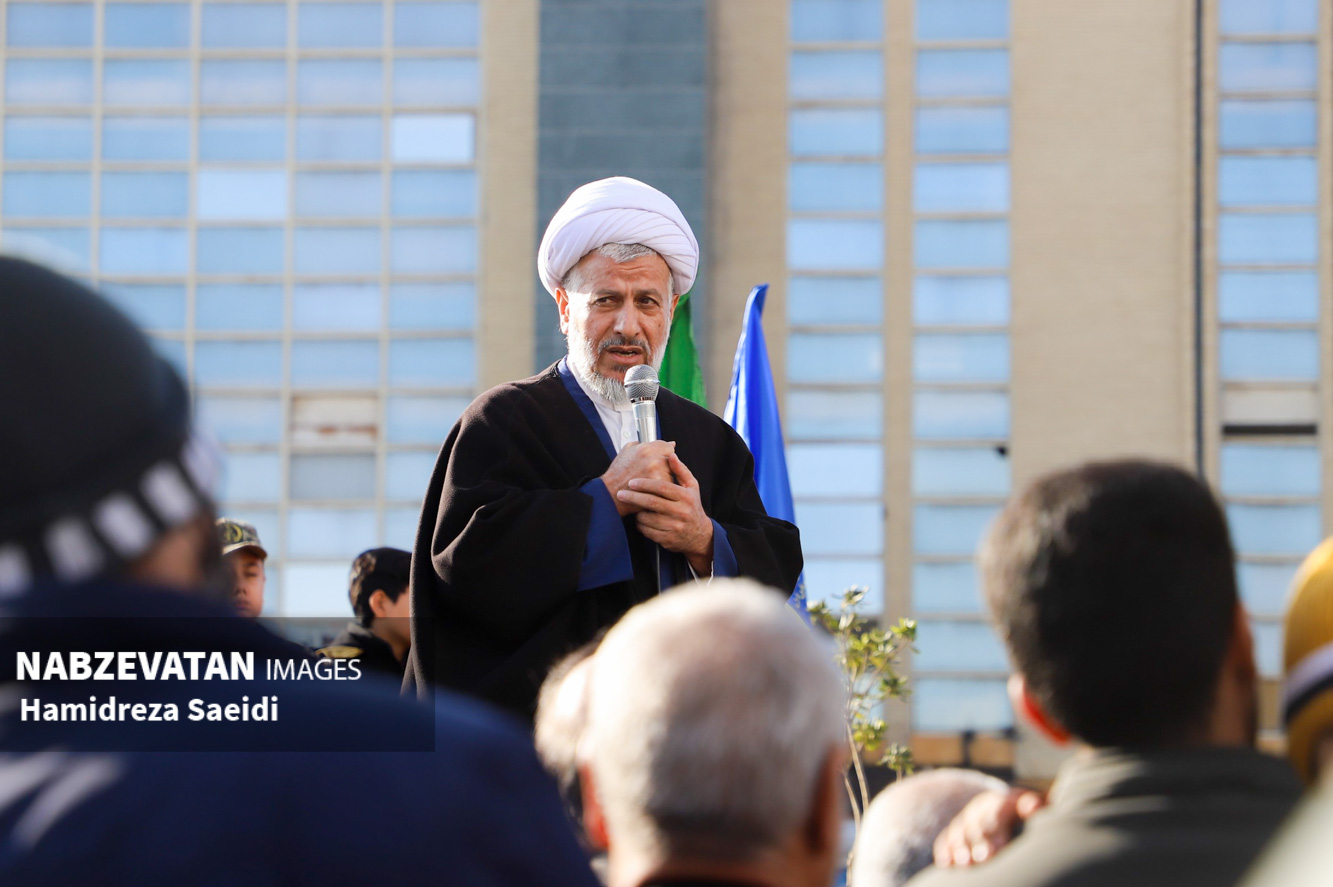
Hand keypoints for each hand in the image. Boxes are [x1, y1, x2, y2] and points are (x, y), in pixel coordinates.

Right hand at [601, 441, 674, 516]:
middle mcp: (653, 459)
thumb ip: (646, 444)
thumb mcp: (627, 451)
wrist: (609, 494)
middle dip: (666, 466)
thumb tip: (668, 443)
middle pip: (672, 461)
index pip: (668, 447)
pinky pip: (669, 486)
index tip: (662, 459)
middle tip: (652, 473)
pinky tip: (652, 490)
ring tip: (650, 482)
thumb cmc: (617, 474)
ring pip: (672, 474)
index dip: (666, 454)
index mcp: (646, 449)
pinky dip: (664, 490)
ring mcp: (657, 474)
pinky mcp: (659, 487)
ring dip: (666, 478)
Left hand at [615, 452, 712, 573]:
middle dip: (634, 497)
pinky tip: (641, 519)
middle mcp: (681, 512)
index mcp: (686, 497)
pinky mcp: (668, 539)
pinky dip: (640, 524)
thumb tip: (671, 454)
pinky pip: (647, 531)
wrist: (698, 534)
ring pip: (647, 518)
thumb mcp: (692, 486)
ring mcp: (674, 527)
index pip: (663, 488)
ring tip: (634, 507)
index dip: (645, 484)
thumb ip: (680, 470)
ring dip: (636, 512)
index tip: (632, 482)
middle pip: (652, 503)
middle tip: (621, 493)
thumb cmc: (692, 506)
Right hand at [934, 787, 1044, 867]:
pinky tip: (946, 864)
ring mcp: (965, 819)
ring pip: (959, 831)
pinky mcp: (954, 831)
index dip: (996, 832)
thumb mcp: (1033, 806)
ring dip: (960, 847)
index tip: (998, 850)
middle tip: (982, 858)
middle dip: (979, 842)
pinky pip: (945, 839)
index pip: (997, 813)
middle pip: (977, 824)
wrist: (1006, 807)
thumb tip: (1034, 806)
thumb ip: (1034, 806)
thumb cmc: (1027, 814)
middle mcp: (980, 808)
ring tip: (964, 863)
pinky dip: (945, 850)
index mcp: (1001, 801)